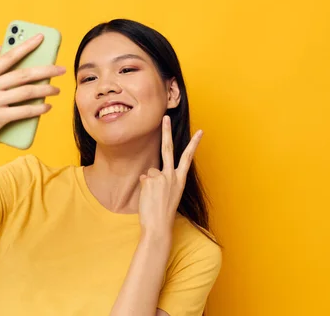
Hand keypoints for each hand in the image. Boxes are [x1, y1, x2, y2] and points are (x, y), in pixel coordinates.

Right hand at [0, 34, 65, 155]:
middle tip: (61, 69)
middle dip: (46, 70)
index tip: (42, 37)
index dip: (26, 45)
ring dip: (45, 90)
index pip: (8, 56)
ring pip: (26, 92)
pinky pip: (23, 111)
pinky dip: (37, 109)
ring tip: (56, 90)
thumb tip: (0, 48)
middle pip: (23, 74)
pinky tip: (47, 107)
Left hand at [138, 115, 202, 236]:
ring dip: (150, 183)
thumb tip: (149, 174)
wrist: (159, 226)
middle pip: (168, 148)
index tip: (200, 131)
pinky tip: (148, 198)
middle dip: (166, 131)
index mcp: (180, 180)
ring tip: (153, 198)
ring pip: (151, 171)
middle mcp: (172, 176)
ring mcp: (161, 177)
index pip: (188, 157)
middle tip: (165, 117)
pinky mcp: (150, 180)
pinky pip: (143, 179)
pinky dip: (143, 188)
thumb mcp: (168, 194)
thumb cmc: (164, 212)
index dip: (194, 143)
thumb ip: (162, 180)